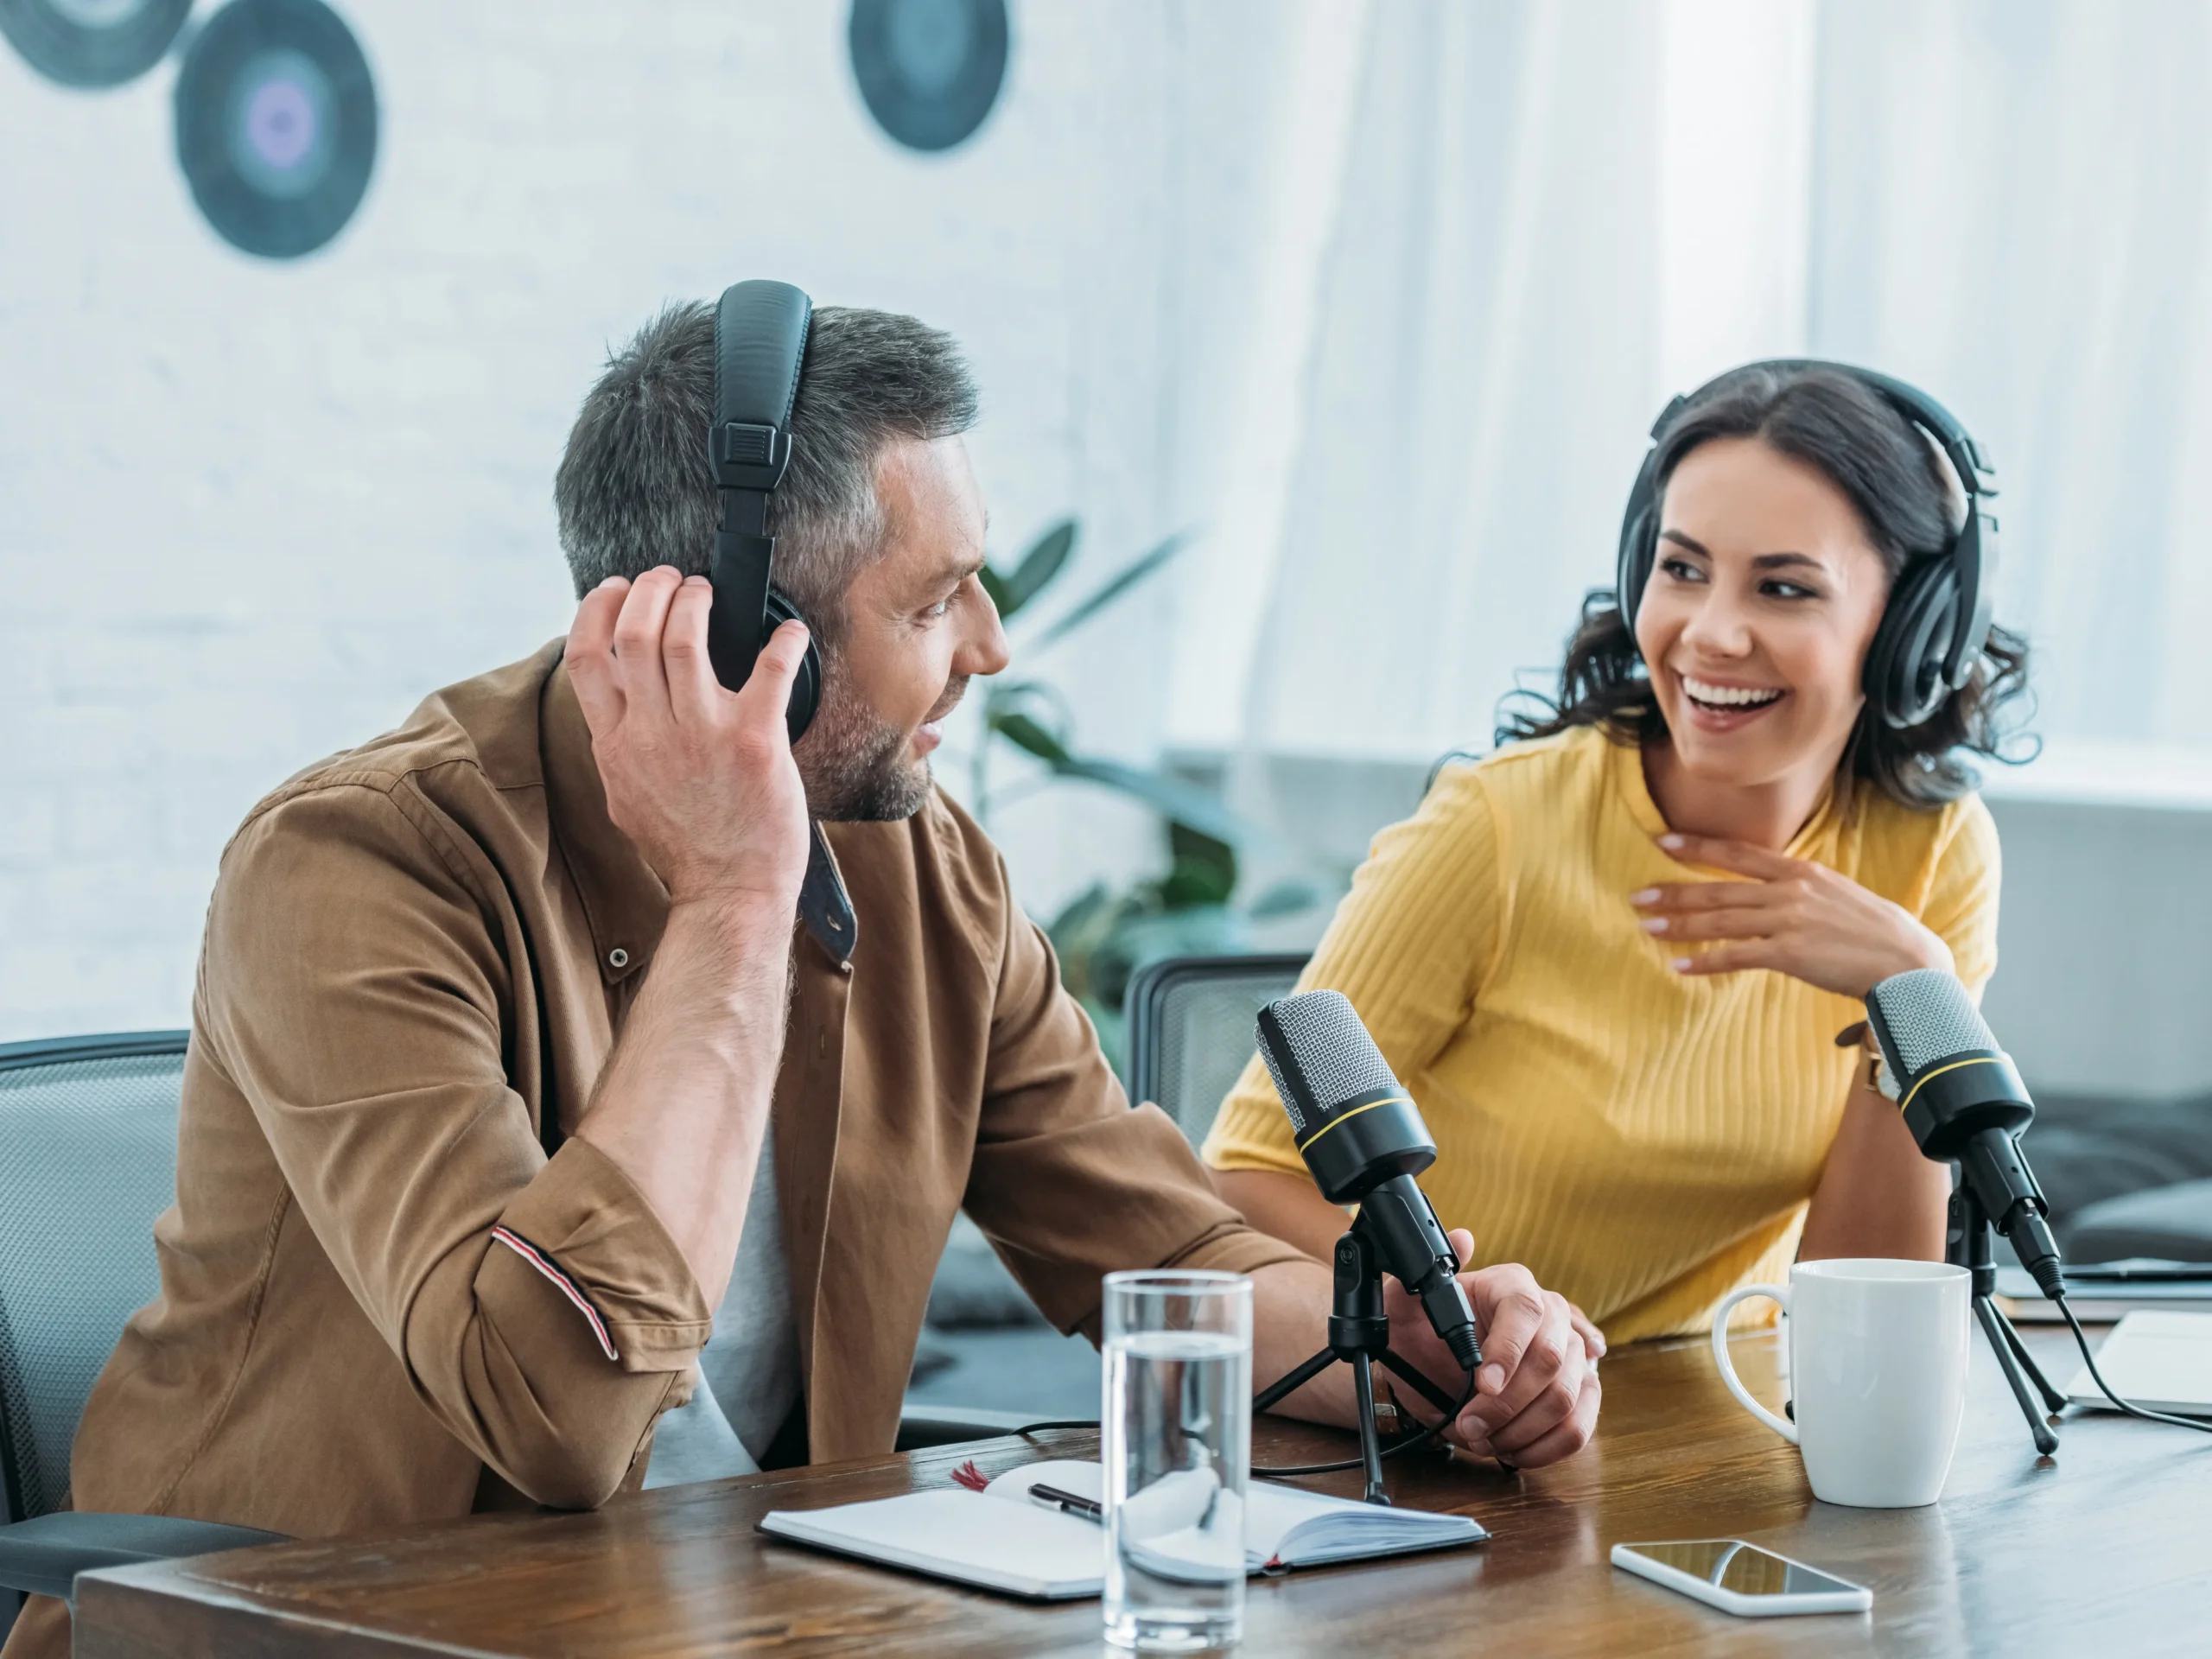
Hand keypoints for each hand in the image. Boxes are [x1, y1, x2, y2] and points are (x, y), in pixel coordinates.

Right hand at [566, 568, 810, 914]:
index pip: (585, 656)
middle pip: (635, 631)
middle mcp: (652, 733)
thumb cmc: (686, 847)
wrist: (730, 893)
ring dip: (697, 600)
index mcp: (615, 744)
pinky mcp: (755, 740)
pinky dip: (783, 640)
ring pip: (685, 635)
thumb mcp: (627, 793)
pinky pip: (770, 668)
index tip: (617, 589)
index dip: (598, 609)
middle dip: (651, 589)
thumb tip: (615, 697)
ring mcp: (703, 734)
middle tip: (670, 579)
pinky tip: (790, 633)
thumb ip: (618, 742)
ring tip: (706, 593)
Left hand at [1383, 1231, 1602, 1468]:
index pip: (1525, 1310)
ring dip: (1522, 1429)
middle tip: (1470, 1425)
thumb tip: (1461, 1239)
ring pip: (1568, 1397)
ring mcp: (1573, 1355)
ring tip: (1484, 1438)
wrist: (1429, 1366)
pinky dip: (1546, 1447)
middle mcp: (1552, 1314)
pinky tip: (1514, 1449)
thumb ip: (1421, 1274)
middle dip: (1507, 1403)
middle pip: (1552, 1359)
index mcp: (1512, 1284)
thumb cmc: (1420, 1331)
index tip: (1482, 1384)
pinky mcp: (1581, 1393)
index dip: (1508, 1350)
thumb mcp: (1405, 1303)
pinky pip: (1580, 1426)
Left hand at [1631, 831, 1952, 997]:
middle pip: (1719, 888)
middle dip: (1674, 891)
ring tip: (1647, 927)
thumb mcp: (1838, 894)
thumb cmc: (1877, 933)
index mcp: (1802, 872)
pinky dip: (1704, 961)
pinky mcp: (1789, 954)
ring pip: (1720, 920)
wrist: (1908, 963)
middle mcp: (1790, 891)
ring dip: (1679, 925)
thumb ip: (1802, 889)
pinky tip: (1680, 966)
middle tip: (1637, 896)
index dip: (1698, 847)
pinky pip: (1735, 956)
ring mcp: (1788, 921)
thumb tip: (1772, 891)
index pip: (1739, 853)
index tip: (1662, 842)